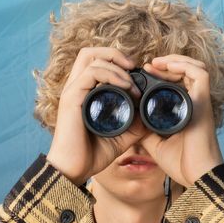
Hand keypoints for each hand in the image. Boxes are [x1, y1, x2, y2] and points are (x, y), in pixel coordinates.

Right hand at [46, 47, 148, 183]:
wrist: (74, 170)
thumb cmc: (91, 154)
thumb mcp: (121, 135)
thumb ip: (135, 123)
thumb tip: (152, 114)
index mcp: (84, 93)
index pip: (96, 62)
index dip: (117, 61)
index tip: (137, 74)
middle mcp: (76, 88)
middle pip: (90, 52)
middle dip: (115, 54)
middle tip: (134, 67)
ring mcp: (72, 91)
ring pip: (91, 57)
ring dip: (117, 66)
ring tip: (132, 83)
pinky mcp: (71, 98)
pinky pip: (91, 73)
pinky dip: (111, 75)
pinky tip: (126, 87)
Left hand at [139, 54, 223, 186]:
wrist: (197, 176)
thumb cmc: (182, 164)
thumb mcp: (155, 143)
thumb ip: (145, 130)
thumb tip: (129, 121)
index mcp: (186, 109)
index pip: (178, 82)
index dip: (162, 74)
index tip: (144, 73)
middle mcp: (195, 102)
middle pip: (186, 71)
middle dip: (166, 64)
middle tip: (148, 66)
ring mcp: (201, 101)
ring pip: (195, 67)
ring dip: (175, 61)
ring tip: (157, 62)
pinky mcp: (205, 102)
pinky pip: (200, 74)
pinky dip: (184, 65)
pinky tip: (167, 66)